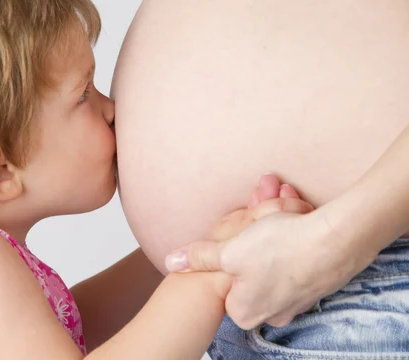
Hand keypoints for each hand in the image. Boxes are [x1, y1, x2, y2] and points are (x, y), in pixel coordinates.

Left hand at [166, 175, 312, 298]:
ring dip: (274, 223)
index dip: (229, 247)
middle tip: (261, 202)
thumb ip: (200, 258)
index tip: (239, 228)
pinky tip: (298, 211)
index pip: (224, 281)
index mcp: (245, 310)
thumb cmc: (281, 248)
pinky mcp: (316, 283)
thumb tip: (172, 262)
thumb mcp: (230, 251)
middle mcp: (271, 312)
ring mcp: (296, 300)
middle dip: (252, 228)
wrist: (338, 240)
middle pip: (250, 264)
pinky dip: (294, 229)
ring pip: (274, 254)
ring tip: (282, 199)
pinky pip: (296, 253)